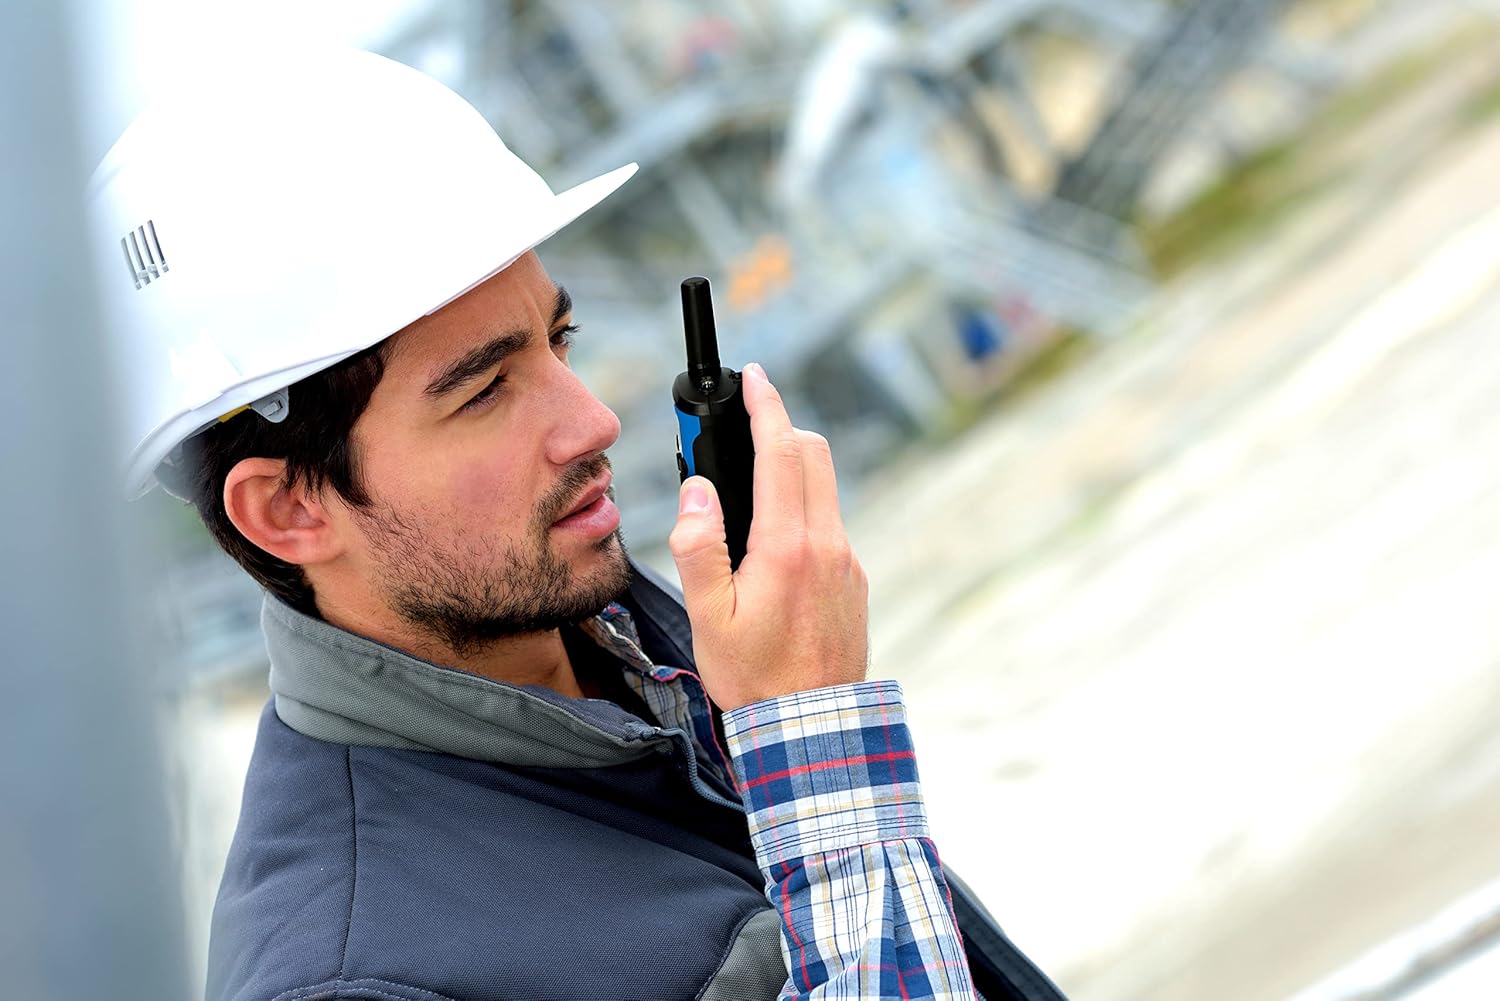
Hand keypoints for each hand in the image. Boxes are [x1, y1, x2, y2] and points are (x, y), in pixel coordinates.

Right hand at [668, 362, 868, 711]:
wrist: (812, 729)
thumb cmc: (753, 678)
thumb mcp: (707, 618)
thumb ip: (699, 547)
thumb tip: (699, 491)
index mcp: (787, 548)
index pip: (781, 452)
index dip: (767, 406)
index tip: (755, 377)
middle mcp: (828, 545)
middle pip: (813, 455)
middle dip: (780, 429)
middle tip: (743, 428)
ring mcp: (848, 561)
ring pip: (824, 488)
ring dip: (791, 470)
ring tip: (749, 488)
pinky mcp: (855, 579)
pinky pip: (829, 524)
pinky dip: (802, 510)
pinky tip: (772, 544)